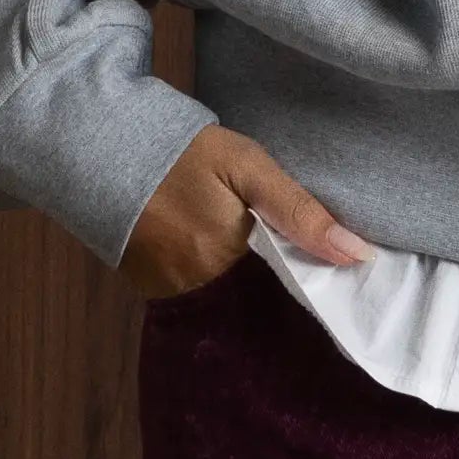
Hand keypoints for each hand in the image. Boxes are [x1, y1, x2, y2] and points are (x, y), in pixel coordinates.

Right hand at [121, 128, 373, 299]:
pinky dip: (224, 292)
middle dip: (288, 300)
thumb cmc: (182, 154)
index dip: (315, 290)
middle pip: (260, 307)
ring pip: (233, 308)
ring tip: (284, 281)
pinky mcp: (154, 291)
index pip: (288, 294)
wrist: (103, 149)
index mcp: (228, 260)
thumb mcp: (246, 167)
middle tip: (316, 283)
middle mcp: (200, 289)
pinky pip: (203, 301)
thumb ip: (299, 210)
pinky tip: (239, 274)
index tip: (345, 288)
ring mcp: (173, 294)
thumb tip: (356, 254)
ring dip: (257, 298)